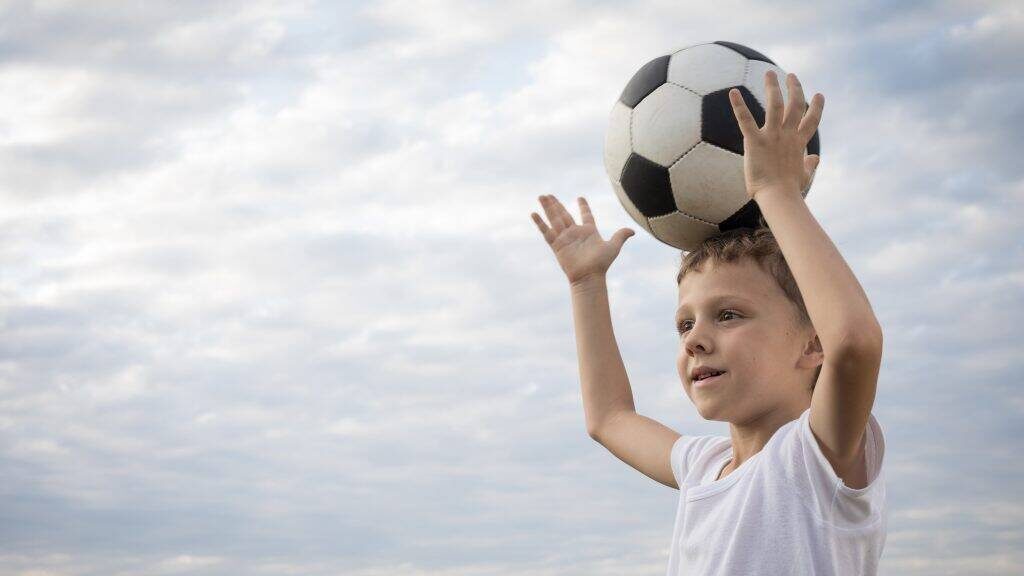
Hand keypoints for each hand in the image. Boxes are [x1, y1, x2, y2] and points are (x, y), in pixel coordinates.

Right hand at [531, 195, 634, 284]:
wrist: (589, 276)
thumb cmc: (601, 263)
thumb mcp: (613, 247)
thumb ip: (620, 236)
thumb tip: (632, 231)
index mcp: (589, 231)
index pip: (586, 215)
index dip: (583, 207)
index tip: (580, 198)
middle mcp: (575, 233)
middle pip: (564, 215)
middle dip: (556, 204)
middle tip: (549, 194)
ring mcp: (565, 238)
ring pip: (554, 219)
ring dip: (548, 208)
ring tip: (541, 196)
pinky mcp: (557, 245)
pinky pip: (547, 232)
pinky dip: (540, 223)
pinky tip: (534, 213)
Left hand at [728, 70, 823, 199]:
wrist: (779, 197)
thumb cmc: (790, 191)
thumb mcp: (804, 176)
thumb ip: (810, 165)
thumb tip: (816, 158)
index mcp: (799, 143)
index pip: (812, 121)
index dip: (816, 107)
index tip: (819, 95)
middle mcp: (788, 135)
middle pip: (795, 105)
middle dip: (794, 88)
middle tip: (791, 75)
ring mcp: (773, 136)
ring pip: (775, 105)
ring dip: (773, 87)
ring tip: (769, 73)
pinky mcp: (755, 141)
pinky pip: (746, 120)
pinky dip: (739, 105)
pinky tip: (733, 91)